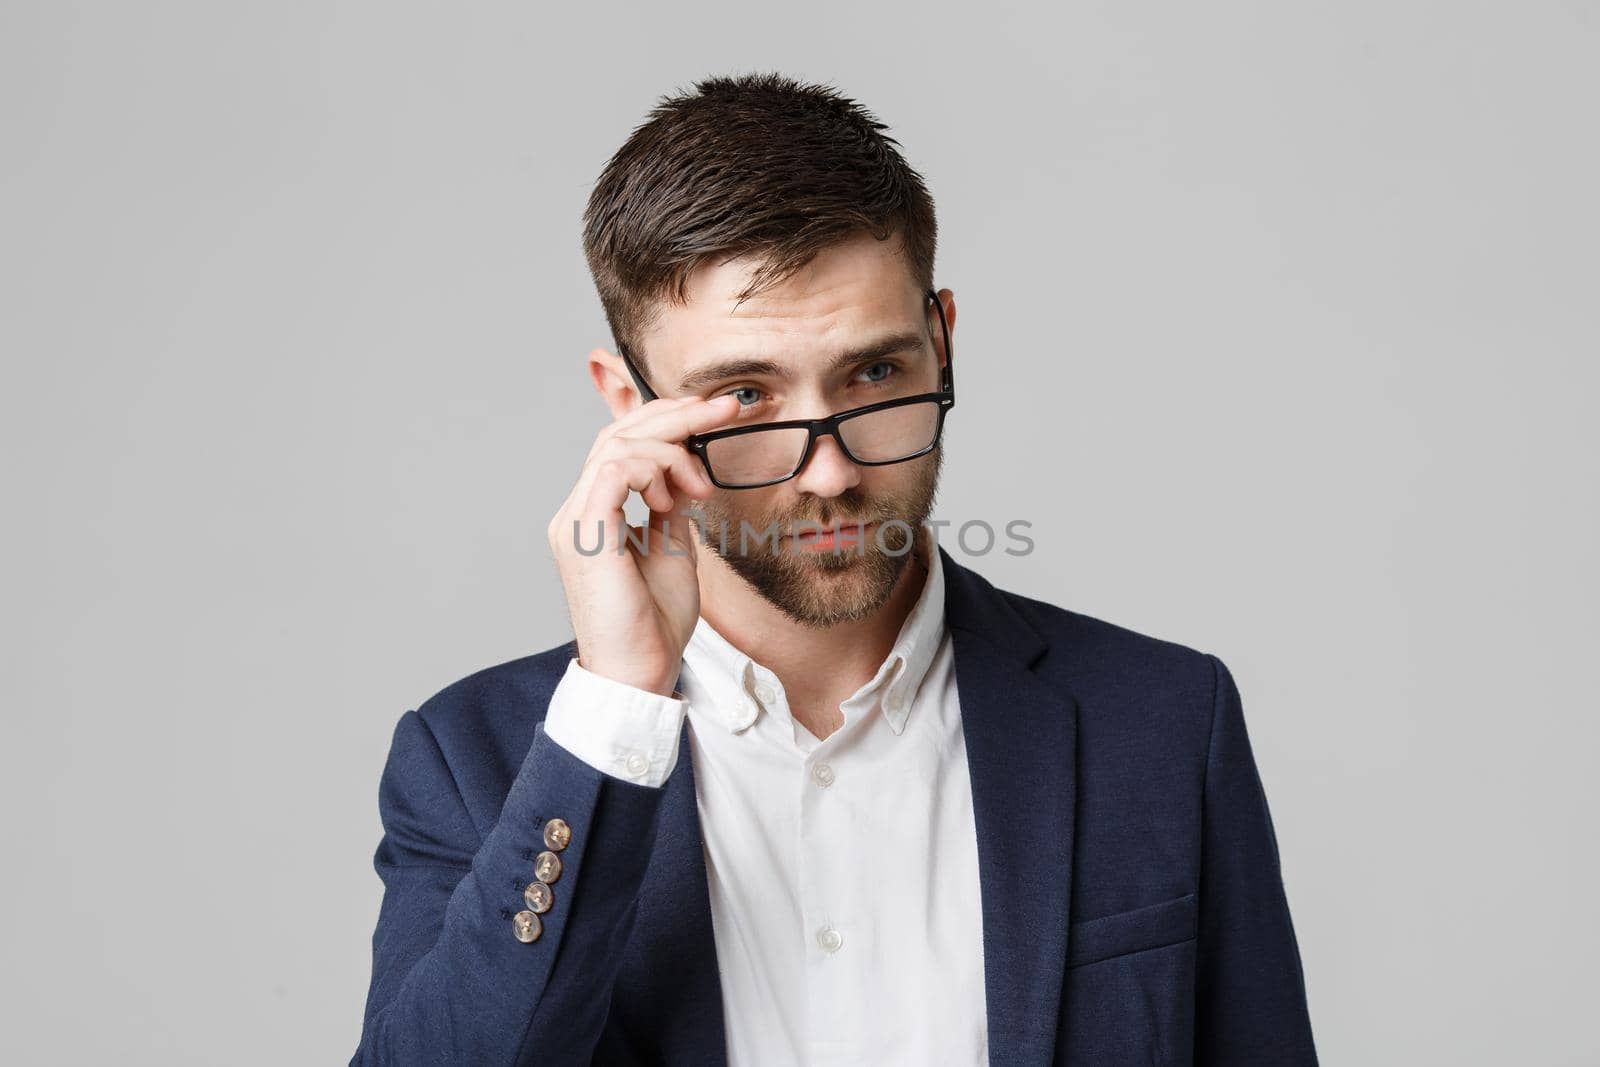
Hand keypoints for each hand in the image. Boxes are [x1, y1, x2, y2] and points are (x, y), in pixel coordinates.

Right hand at [546, 391, 744, 696]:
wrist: (640, 673)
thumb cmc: (654, 623)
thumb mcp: (671, 549)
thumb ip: (670, 507)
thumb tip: (686, 471)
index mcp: (594, 514)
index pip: (621, 444)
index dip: (667, 420)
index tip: (716, 415)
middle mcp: (577, 511)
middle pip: (617, 433)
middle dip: (677, 415)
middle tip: (724, 410)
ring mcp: (575, 522)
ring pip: (616, 445)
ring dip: (670, 451)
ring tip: (699, 485)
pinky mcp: (585, 535)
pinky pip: (613, 471)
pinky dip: (651, 470)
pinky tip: (674, 496)